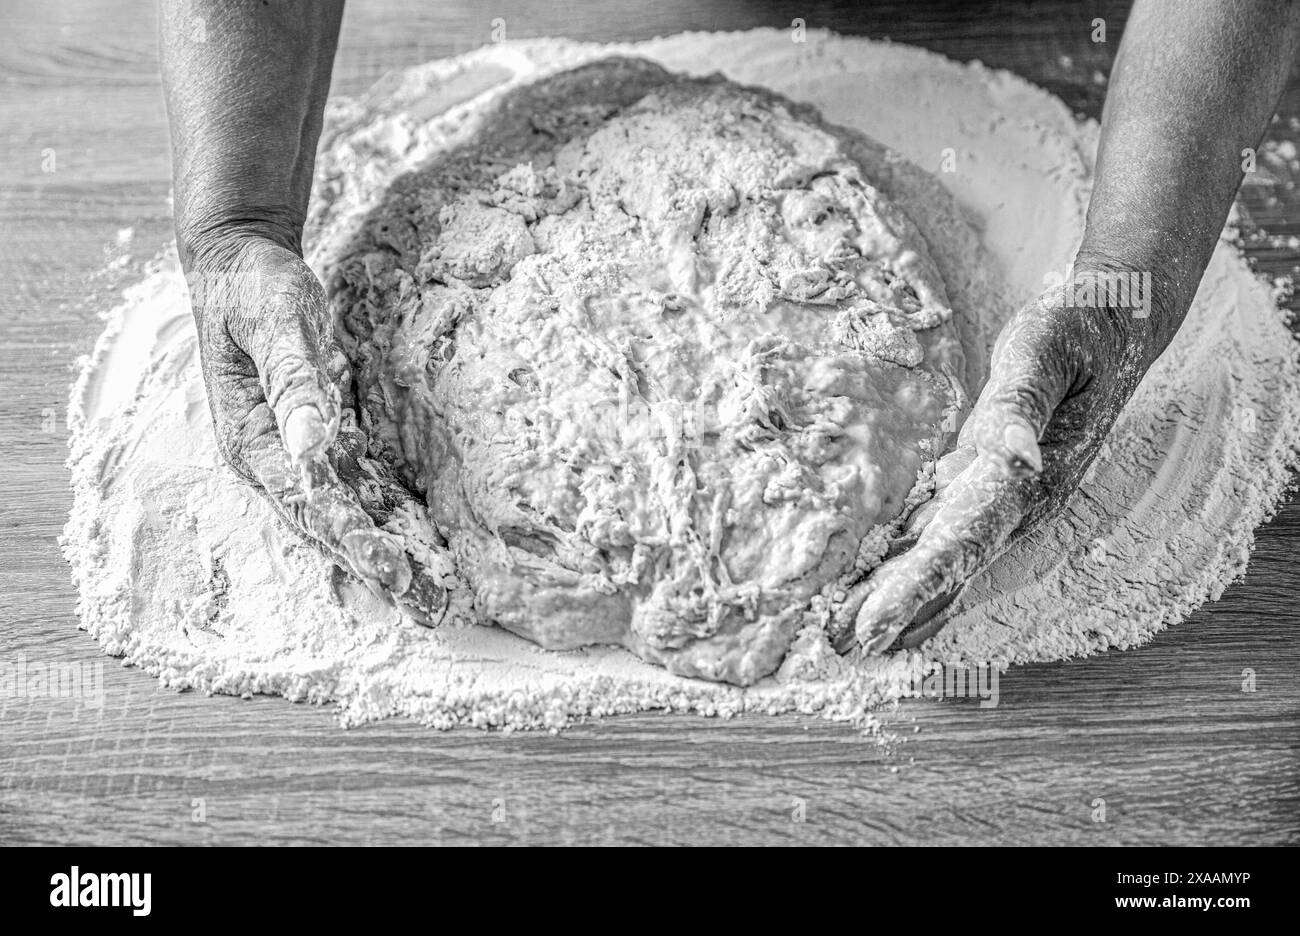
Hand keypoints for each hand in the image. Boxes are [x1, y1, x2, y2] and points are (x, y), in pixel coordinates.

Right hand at [186, 230, 446, 622]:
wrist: (241, 267)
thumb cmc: (254, 292)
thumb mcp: (275, 324)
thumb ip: (293, 384)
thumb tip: (309, 446)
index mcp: (252, 442)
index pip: (310, 505)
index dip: (354, 540)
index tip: (396, 572)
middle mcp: (276, 462)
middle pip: (332, 527)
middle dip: (380, 567)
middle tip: (431, 608)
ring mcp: (301, 455)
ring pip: (352, 515)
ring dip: (393, 553)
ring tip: (437, 594)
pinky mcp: (327, 442)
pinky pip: (364, 489)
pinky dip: (394, 518)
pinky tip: (428, 543)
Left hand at [833, 269, 1163, 653]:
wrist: (1113, 325)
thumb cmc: (1076, 330)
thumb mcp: (1046, 352)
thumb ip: (1022, 403)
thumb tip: (1010, 454)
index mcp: (1031, 478)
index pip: (963, 544)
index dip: (917, 589)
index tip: (874, 626)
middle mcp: (1018, 502)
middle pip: (945, 567)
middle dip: (893, 610)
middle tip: (836, 646)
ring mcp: (1002, 498)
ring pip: (939, 557)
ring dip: (892, 595)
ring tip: (840, 630)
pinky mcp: (986, 483)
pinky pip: (939, 532)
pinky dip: (902, 562)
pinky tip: (871, 582)